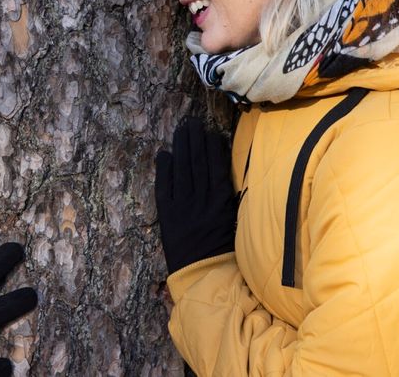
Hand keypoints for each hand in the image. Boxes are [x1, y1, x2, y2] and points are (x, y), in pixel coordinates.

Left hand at [155, 115, 236, 273]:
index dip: (212, 146)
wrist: (205, 277)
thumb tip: (224, 173)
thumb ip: (230, 198)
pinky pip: (164, 188)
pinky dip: (163, 170)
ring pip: (181, 170)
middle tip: (191, 122)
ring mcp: (183, 207)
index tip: (209, 131)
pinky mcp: (167, 216)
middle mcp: (202, 201)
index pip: (216, 167)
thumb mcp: (235, 223)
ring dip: (180, 148)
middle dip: (194, 140)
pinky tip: (164, 154)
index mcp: (222, 203)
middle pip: (197, 163)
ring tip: (180, 130)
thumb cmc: (226, 252)